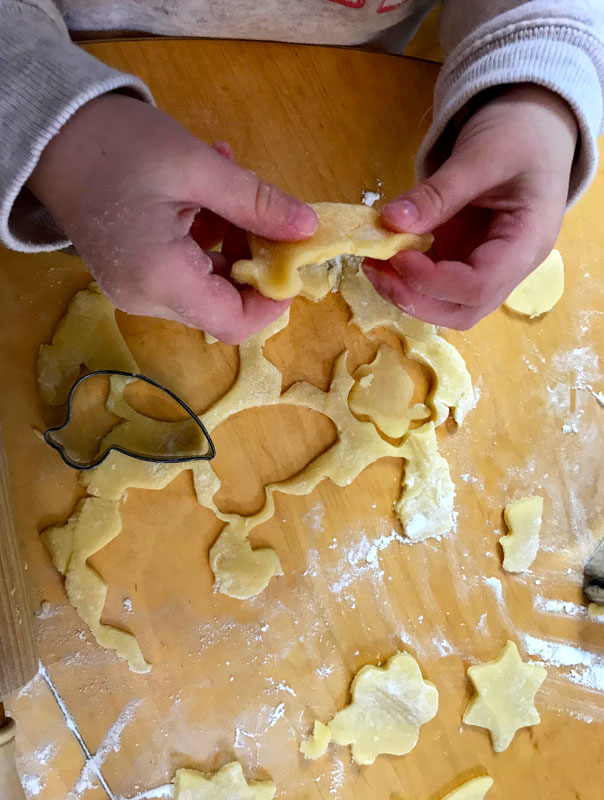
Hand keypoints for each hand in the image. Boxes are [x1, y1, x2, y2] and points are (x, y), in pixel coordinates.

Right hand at [27, 94, 317, 343]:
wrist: (49, 135)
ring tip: (229, 190)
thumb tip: (307, 228)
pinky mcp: (135, 275)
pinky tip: (207, 196)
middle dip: (253, 262)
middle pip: (223, 304)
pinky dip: (207, 240)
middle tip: (264, 212)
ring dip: (232, 243)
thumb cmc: (116, 145)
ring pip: (208, 286)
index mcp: (161, 278)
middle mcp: (147, 298)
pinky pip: (186, 271)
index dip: (272, 301)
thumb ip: (256, 203)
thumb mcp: (197, 166)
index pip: (234, 324)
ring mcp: (138, 290)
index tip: (290, 259)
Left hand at [364, 85, 577, 328]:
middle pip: (462, 310)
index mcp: (527, 243)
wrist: (536, 124)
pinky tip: (383, 256)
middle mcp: (509, 267)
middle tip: (376, 270)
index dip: (433, 281)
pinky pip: (434, 283)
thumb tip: (390, 220)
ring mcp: (485, 266)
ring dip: (406, 293)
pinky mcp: (464, 259)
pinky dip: (405, 277)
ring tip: (374, 263)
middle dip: (415, 299)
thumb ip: (437, 193)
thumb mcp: (479, 156)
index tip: (396, 256)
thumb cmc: (520, 134)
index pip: (479, 286)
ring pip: (446, 305)